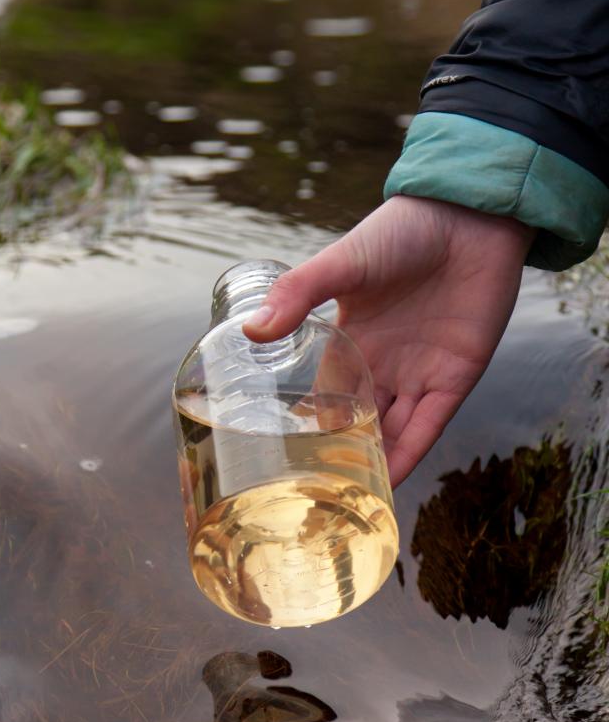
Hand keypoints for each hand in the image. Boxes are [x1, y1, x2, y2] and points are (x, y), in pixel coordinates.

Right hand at [243, 196, 534, 485]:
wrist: (470, 216)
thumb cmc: (402, 230)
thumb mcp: (341, 262)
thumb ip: (298, 294)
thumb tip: (251, 331)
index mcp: (350, 338)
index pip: (324, 395)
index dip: (308, 427)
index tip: (283, 463)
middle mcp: (383, 363)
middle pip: (358, 422)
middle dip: (341, 457)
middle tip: (312, 498)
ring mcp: (419, 373)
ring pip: (393, 433)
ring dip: (375, 467)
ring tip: (347, 505)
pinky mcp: (456, 378)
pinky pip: (429, 427)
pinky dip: (410, 456)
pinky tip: (390, 485)